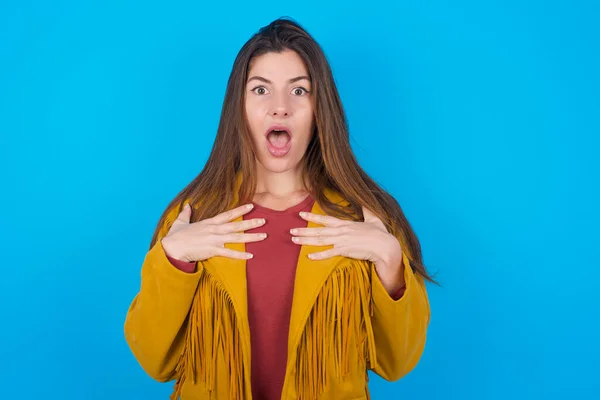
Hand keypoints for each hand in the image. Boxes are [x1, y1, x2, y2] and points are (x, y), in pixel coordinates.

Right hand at [161, 203, 266, 261]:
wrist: (172, 248)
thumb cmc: (176, 236)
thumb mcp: (181, 222)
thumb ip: (186, 213)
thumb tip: (187, 205)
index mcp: (209, 222)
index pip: (228, 215)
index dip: (240, 210)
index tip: (251, 206)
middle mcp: (214, 230)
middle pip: (236, 225)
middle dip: (251, 223)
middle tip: (264, 220)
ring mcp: (215, 240)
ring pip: (237, 238)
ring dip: (251, 237)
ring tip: (263, 236)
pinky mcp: (213, 250)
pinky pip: (230, 253)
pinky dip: (241, 255)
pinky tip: (251, 255)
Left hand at [290, 206, 404, 291]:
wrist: (385, 246)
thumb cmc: (380, 233)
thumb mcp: (373, 218)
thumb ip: (367, 210)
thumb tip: (365, 200)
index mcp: (346, 224)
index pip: (326, 219)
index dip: (313, 216)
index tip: (301, 214)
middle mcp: (342, 231)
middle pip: (319, 230)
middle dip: (304, 230)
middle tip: (291, 230)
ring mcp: (342, 241)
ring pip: (320, 240)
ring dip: (306, 241)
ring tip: (294, 240)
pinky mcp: (345, 251)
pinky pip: (329, 253)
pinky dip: (319, 255)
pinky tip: (309, 256)